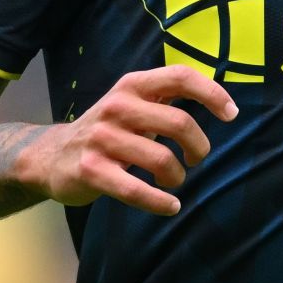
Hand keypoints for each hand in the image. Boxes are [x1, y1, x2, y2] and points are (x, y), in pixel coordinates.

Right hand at [17, 65, 236, 215]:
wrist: (51, 156)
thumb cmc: (108, 130)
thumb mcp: (132, 104)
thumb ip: (166, 98)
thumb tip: (219, 99)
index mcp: (132, 85)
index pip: (180, 76)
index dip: (212, 93)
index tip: (231, 114)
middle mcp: (117, 106)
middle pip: (179, 122)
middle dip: (199, 146)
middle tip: (196, 159)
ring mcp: (102, 139)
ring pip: (162, 160)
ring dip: (177, 177)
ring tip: (173, 182)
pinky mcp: (91, 170)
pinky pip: (137, 190)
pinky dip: (160, 202)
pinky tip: (170, 206)